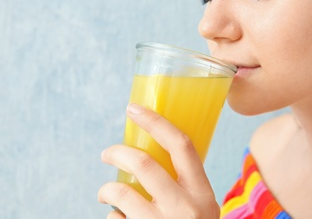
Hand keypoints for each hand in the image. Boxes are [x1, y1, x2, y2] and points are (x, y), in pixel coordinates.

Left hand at [98, 104, 219, 218]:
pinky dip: (112, 217)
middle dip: (117, 152)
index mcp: (203, 193)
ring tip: (104, 193)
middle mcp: (185, 209)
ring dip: (105, 188)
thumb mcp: (199, 207)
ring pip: (121, 193)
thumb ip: (183, 184)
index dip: (156, 122)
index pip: (182, 145)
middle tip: (106, 153)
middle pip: (144, 164)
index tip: (133, 109)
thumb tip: (145, 155)